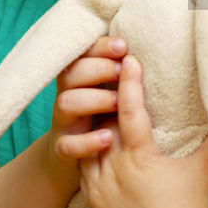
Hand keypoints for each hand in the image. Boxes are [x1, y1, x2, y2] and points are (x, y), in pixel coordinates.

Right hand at [45, 36, 125, 185]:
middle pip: (71, 74)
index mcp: (80, 81)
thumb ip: (121, 75)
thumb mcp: (110, 94)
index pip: (82, 55)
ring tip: (118, 104)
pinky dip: (87, 141)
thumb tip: (144, 55)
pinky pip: (67, 145)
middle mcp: (68, 97)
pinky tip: (107, 137)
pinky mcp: (62, 150)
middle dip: (98, 69)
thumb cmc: (101, 120)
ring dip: (94, 99)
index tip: (123, 46)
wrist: (73, 161)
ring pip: (66, 103)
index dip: (99, 47)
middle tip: (121, 71)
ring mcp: (63, 123)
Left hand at [80, 55, 207, 207]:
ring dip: (96, 130)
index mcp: (139, 159)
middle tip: (113, 80)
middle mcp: (113, 173)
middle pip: (102, 125)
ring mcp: (100, 191)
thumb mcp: (205, 170)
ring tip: (103, 111)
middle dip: (108, 103)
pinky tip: (97, 146)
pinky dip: (90, 155)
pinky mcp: (95, 207)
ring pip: (88, 148)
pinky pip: (84, 172)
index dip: (131, 84)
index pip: (130, 112)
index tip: (131, 61)